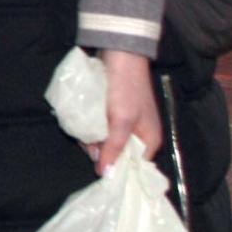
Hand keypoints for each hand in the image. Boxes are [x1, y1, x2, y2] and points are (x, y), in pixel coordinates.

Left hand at [89, 48, 164, 175]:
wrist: (120, 56)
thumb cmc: (125, 89)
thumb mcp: (121, 121)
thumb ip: (113, 148)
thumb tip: (105, 175)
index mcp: (149, 142)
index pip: (133, 168)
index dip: (115, 169)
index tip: (98, 168)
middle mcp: (139, 136)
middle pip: (116, 156)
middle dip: (99, 151)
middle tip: (88, 141)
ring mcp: (124, 126)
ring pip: (104, 143)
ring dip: (91, 139)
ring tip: (83, 129)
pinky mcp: (112, 116)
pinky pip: (99, 130)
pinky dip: (90, 129)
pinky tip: (82, 122)